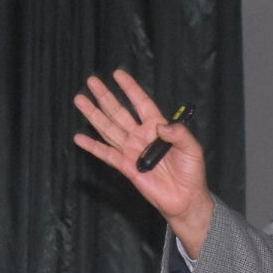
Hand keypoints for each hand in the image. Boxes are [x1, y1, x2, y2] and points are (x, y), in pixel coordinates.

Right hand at [73, 69, 213, 247]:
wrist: (185, 199)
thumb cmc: (191, 172)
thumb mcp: (192, 148)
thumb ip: (178, 134)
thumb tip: (160, 126)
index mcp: (158, 127)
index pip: (141, 102)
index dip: (130, 88)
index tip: (118, 74)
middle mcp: (142, 136)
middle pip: (119, 112)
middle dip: (105, 97)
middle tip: (92, 82)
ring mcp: (132, 151)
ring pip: (109, 129)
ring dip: (94, 115)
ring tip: (80, 100)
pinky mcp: (127, 167)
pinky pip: (107, 155)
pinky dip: (93, 147)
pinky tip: (79, 138)